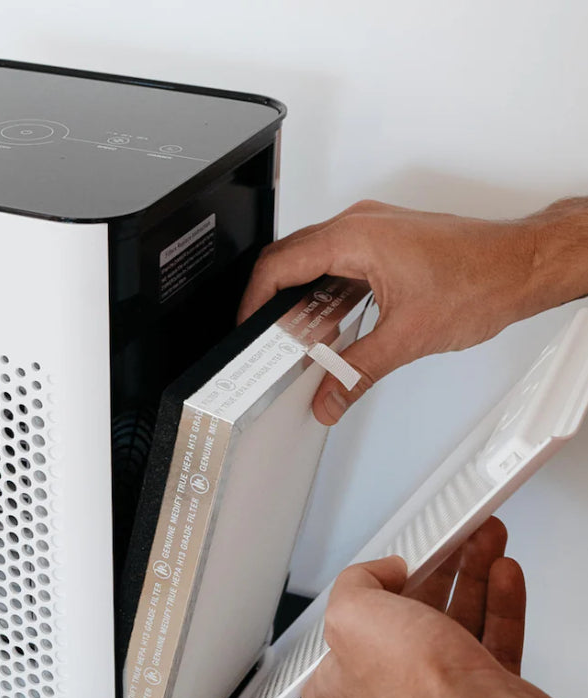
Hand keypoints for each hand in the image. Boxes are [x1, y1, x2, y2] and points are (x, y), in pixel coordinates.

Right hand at [239, 200, 565, 424]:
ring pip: (314, 262)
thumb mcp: (407, 337)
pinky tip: (333, 325)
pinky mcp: (386, 243)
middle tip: (266, 341)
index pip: (279, 266)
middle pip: (290, 260)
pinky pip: (339, 264)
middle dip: (272, 303)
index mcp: (354, 238)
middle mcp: (359, 226)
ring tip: (299, 339)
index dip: (253, 301)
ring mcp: (373, 231)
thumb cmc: (481, 280)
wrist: (523, 265)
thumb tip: (329, 399)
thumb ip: (357, 372)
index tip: (246, 329)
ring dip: (301, 299)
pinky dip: (327, 294)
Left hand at [301, 516, 556, 697]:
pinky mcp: (489, 694)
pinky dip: (500, 603)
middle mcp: (394, 689)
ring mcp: (445, 692)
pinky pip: (494, 638)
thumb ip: (355, 583)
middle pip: (406, 622)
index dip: (339, 631)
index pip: (324, 670)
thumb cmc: (418, 689)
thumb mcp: (352, 614)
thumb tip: (380, 572)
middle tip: (445, 547)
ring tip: (483, 544)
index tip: (357, 600)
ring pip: (456, 623)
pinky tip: (503, 576)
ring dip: (470, 577)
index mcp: (348, 679)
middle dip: (428, 575)